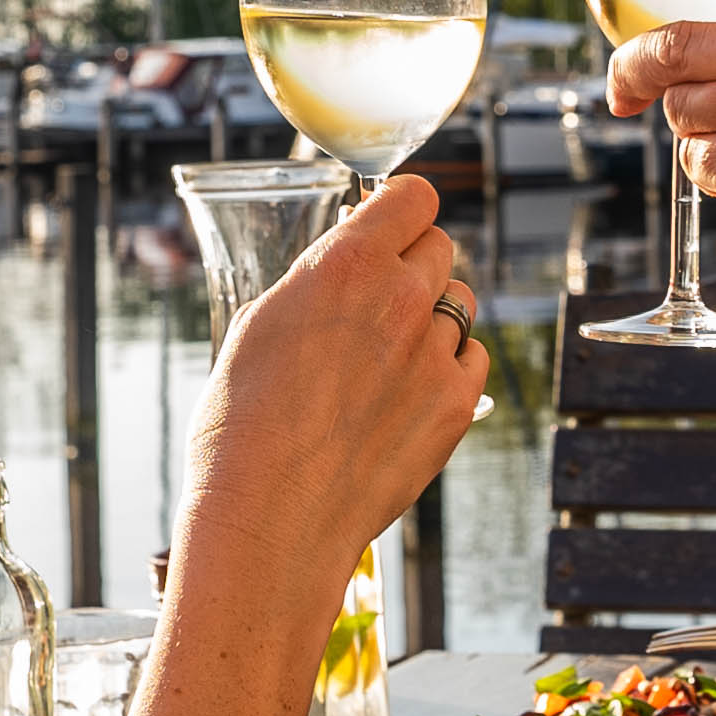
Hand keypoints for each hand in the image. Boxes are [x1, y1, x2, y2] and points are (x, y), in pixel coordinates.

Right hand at [171, 177, 481, 645]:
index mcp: (346, 264)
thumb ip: (314, 285)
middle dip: (413, 264)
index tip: (393, 221)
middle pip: (440, 248)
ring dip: (433, 316)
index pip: (415, 197)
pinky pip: (473, 358)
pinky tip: (410, 392)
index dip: (403, 208)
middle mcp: (401, 298)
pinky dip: (450, 366)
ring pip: (460, 303)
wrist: (270, 518)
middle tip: (380, 299)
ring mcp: (435, 353)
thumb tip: (339, 271)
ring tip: (389, 355)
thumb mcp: (259, 326)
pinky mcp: (457, 405)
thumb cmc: (241, 429)